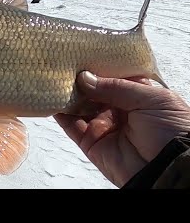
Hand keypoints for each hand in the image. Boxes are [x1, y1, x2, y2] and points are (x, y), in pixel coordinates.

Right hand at [55, 71, 189, 187]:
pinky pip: (70, 125)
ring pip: (79, 105)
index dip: (99, 65)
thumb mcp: (151, 99)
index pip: (113, 76)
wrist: (169, 169)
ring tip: (53, 77)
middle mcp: (119, 108)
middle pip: (93, 89)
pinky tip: (51, 98)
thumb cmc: (171, 130)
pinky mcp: (90, 142)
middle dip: (79, 78)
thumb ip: (116, 86)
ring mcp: (103, 125)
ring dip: (67, 93)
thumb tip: (84, 77)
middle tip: (63, 62)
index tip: (82, 52)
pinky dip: (59, 112)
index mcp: (138, 95)